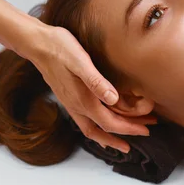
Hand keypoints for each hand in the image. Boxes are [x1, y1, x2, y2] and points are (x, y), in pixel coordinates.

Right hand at [25, 25, 155, 152]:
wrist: (37, 44)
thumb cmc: (59, 48)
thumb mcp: (80, 61)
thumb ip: (96, 81)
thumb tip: (113, 99)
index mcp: (83, 99)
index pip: (110, 123)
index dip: (129, 128)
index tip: (146, 129)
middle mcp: (76, 106)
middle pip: (102, 130)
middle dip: (124, 135)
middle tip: (144, 132)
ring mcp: (70, 103)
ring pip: (91, 130)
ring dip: (109, 136)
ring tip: (123, 140)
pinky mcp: (67, 98)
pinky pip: (84, 122)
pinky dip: (96, 129)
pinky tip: (100, 126)